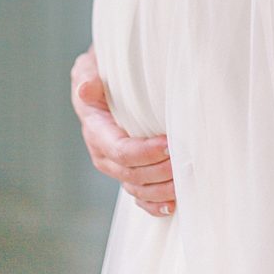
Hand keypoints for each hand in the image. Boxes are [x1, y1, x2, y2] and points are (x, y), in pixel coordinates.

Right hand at [70, 45, 175, 217]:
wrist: (100, 86)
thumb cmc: (100, 74)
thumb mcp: (89, 68)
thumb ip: (88, 76)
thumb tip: (87, 87)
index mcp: (96, 131)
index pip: (121, 151)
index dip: (146, 152)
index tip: (169, 144)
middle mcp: (104, 154)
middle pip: (133, 173)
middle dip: (161, 171)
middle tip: (187, 161)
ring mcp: (115, 167)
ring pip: (138, 188)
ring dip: (162, 189)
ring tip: (185, 181)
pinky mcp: (126, 173)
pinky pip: (138, 197)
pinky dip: (154, 205)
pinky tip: (172, 204)